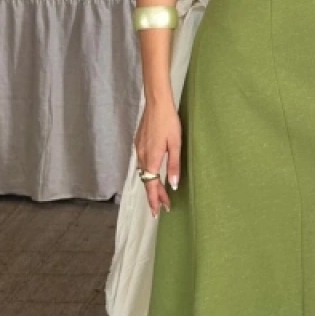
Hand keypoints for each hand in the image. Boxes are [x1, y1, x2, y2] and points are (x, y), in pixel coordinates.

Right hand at [134, 98, 181, 216]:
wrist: (156, 103)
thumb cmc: (169, 122)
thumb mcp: (175, 144)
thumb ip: (173, 166)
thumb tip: (172, 185)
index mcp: (151, 159)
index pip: (151, 186)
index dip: (155, 199)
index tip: (158, 212)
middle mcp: (142, 156)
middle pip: (147, 182)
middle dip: (154, 196)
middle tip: (162, 207)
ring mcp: (139, 149)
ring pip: (144, 173)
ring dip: (151, 185)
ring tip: (160, 194)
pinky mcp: (139, 143)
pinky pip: (142, 164)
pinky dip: (148, 173)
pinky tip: (154, 174)